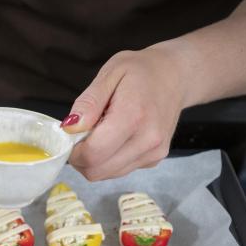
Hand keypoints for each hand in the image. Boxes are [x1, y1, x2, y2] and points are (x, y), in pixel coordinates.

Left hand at [62, 45, 185, 180]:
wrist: (176, 76)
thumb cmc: (141, 71)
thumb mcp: (110, 73)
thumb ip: (88, 103)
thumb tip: (70, 128)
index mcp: (133, 117)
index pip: (93, 153)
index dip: (73, 150)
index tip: (70, 135)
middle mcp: (147, 140)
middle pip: (97, 171)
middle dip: (80, 158)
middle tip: (82, 135)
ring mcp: (153, 153)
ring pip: (106, 174)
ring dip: (94, 160)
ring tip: (101, 132)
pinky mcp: (154, 160)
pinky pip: (119, 170)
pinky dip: (108, 159)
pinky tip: (115, 138)